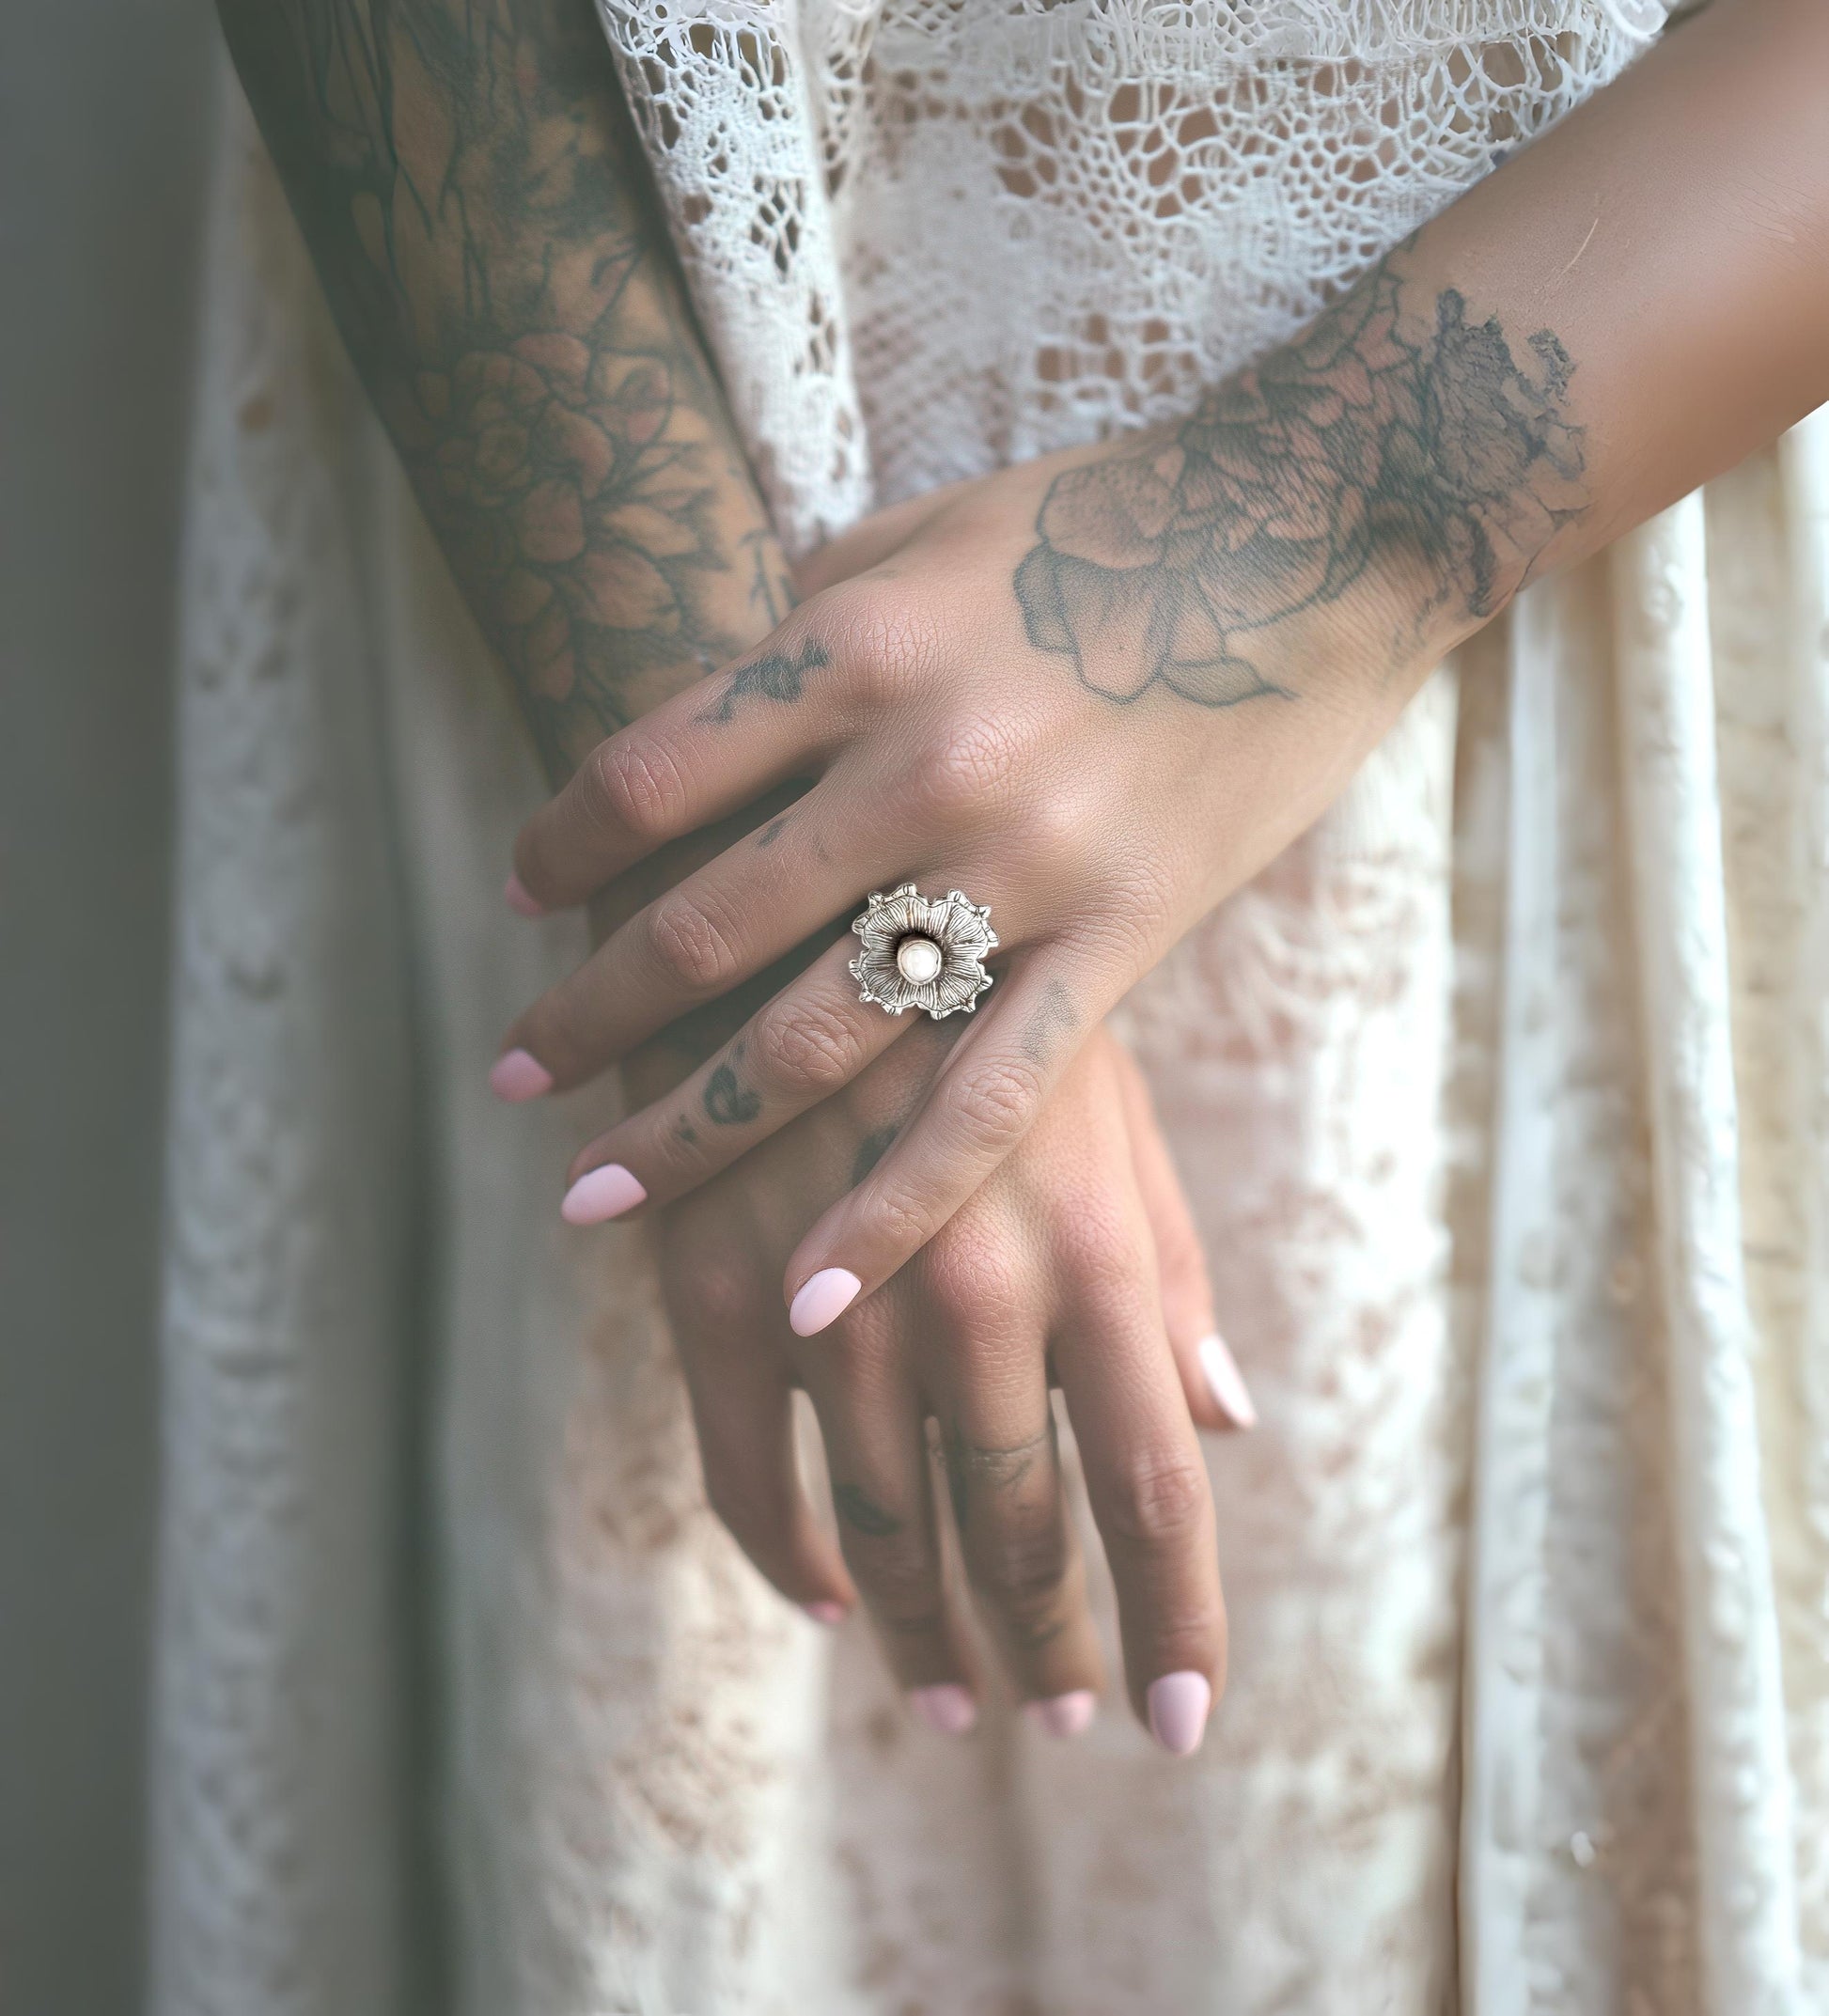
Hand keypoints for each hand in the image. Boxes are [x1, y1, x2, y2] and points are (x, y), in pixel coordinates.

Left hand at [499, 244, 1582, 1324]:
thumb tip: (721, 677)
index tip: (521, 890)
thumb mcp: (929, 529)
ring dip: (686, 1125)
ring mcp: (1023, 868)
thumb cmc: (1108, 517)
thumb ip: (814, 612)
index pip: (650, 773)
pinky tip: (812, 1295)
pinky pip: (992, 1104)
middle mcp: (922, 766)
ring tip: (589, 1195)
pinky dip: (895, 1209)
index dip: (563, 843)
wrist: (1322, 534)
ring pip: (821, 1037)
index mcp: (858, 646)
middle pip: (705, 925)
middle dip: (588, 1015)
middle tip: (511, 1084)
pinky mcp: (1119, 943)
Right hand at [647, 1016, 1250, 1751]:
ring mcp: (833, 1299)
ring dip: (926, 1631)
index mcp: (1091, 1243)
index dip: (1174, 1620)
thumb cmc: (973, 987)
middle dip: (1048, 1643)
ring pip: (890, 1526)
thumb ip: (1162, 1262)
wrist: (786, 873)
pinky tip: (831, 1598)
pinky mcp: (710, 1288)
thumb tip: (1225, 1414)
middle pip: (1022, 1530)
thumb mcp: (1100, 1099)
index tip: (1182, 1727)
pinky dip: (792, 1556)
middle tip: (1063, 1717)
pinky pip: (749, 1477)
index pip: (1153, 1486)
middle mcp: (974, 1291)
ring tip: (952, 1701)